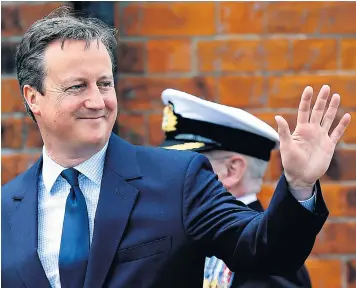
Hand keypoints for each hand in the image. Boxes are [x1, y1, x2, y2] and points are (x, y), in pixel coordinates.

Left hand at [275, 85, 350, 199]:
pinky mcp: (329, 146)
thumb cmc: (290, 162)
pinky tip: (347, 116)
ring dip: (332, 108)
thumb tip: (277, 116)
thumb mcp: (286, 146)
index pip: (304, 111)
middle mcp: (312, 131)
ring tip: (336, 96)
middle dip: (321, 99)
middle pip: (317, 111)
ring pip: (328, 119)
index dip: (306, 100)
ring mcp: (321, 137)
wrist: (301, 176)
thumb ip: (284, 131)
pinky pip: (337, 133)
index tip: (309, 88)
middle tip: (326, 87)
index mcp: (301, 130)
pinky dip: (342, 125)